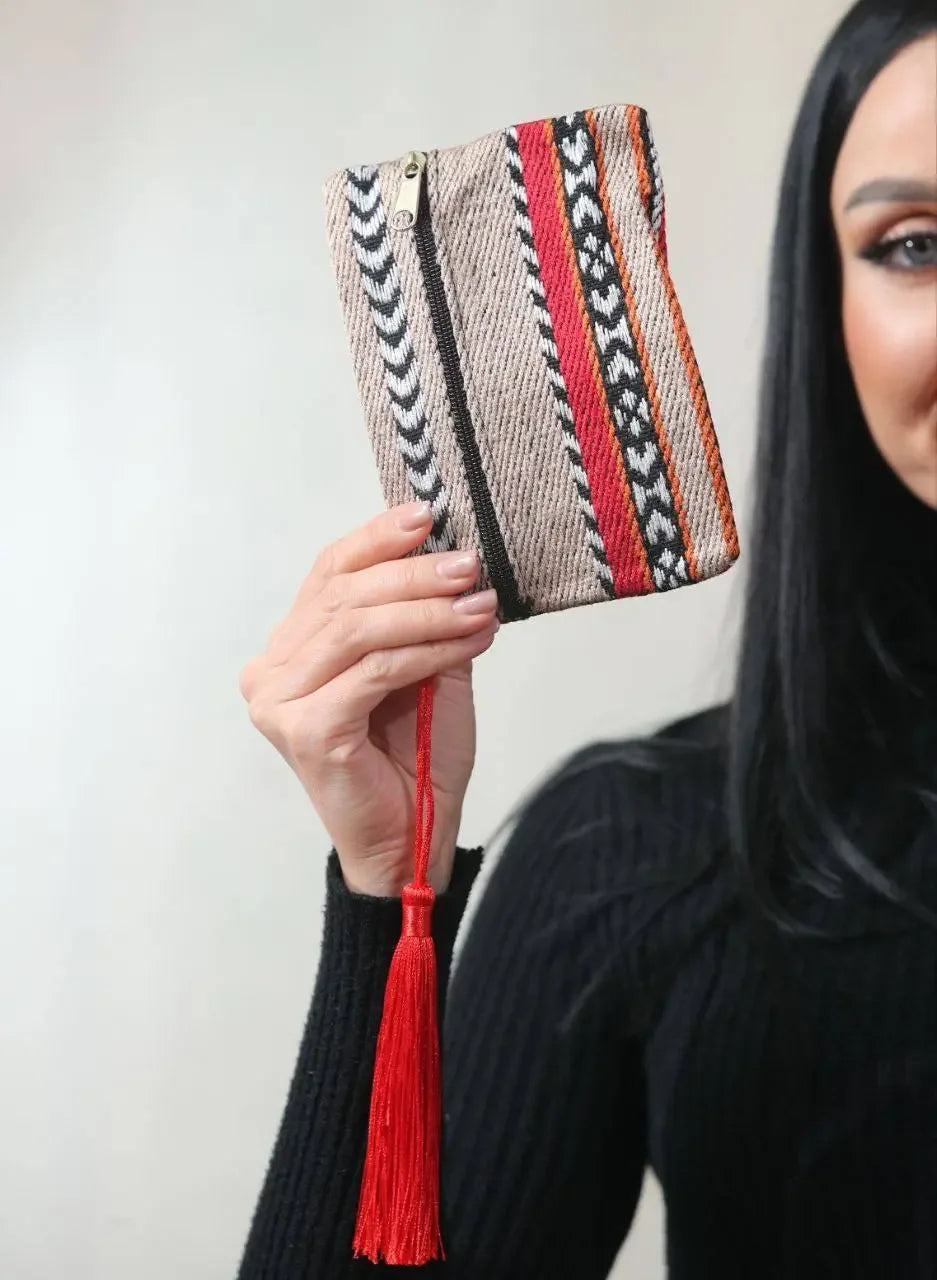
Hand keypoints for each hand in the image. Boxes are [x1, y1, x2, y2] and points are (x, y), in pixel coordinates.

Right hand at [238, 502, 497, 895]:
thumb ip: (424, 621)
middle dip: (413, 575)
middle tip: (469, 565)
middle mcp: (271, 670)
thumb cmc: (414, 757)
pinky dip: (426, 649)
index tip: (426, 515)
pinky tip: (468, 639)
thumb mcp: (426, 670)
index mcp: (291, 649)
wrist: (412, 838)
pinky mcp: (305, 730)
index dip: (376, 540)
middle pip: (344, 597)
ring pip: (359, 629)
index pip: (329, 575)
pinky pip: (375, 670)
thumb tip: (452, 558)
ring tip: (478, 601)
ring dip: (427, 610)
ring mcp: (280, 701)